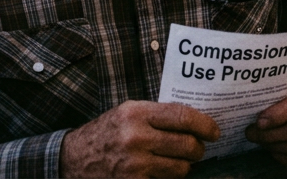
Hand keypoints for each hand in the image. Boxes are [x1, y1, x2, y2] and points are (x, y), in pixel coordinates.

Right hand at [59, 100, 219, 178]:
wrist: (72, 159)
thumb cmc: (105, 133)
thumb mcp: (127, 113)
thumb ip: (157, 114)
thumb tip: (194, 120)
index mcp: (136, 113)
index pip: (183, 116)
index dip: (204, 125)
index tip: (214, 131)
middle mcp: (136, 137)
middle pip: (187, 145)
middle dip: (198, 149)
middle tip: (197, 149)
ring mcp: (135, 164)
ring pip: (181, 168)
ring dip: (184, 166)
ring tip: (177, 161)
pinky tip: (161, 173)